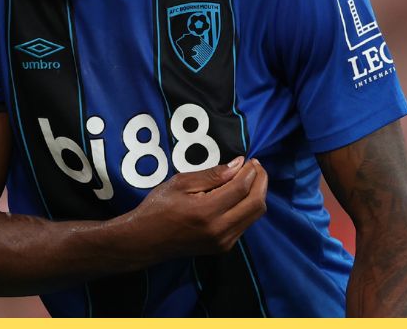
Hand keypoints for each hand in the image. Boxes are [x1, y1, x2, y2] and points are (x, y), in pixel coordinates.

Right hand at [114, 157, 267, 264]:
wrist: (145, 240)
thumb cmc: (158, 207)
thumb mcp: (180, 183)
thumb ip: (212, 174)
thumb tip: (238, 164)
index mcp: (206, 212)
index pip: (242, 188)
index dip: (250, 171)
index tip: (250, 159)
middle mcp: (219, 230)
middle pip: (256, 204)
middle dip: (261, 182)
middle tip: (255, 167)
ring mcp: (223, 242)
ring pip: (254, 215)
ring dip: (257, 194)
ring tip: (249, 178)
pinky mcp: (223, 248)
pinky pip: (245, 224)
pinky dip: (248, 207)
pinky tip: (239, 195)